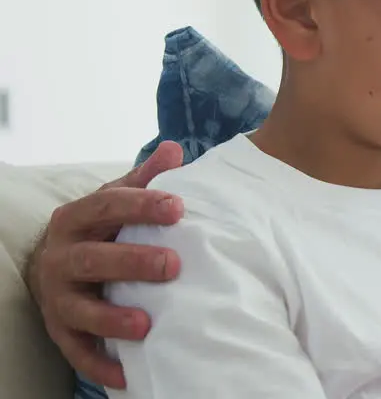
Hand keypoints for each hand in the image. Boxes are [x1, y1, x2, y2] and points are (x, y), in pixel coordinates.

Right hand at [25, 142, 184, 388]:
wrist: (57, 264)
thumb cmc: (102, 229)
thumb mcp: (117, 201)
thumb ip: (145, 179)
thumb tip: (176, 150)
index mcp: (77, 218)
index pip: (108, 206)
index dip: (142, 206)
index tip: (178, 209)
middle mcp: (61, 256)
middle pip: (92, 259)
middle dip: (131, 262)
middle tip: (173, 266)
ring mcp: (57, 296)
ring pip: (78, 309)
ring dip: (111, 318)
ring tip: (146, 324)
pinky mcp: (60, 330)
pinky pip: (76, 351)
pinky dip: (100, 364)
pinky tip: (127, 375)